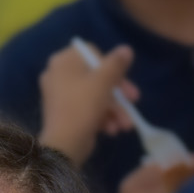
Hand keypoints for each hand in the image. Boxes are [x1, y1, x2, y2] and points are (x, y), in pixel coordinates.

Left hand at [39, 41, 135, 163]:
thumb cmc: (83, 106)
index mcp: (64, 61)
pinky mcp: (64, 113)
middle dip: (118, 93)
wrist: (64, 143)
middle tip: (134, 101)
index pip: (92, 53)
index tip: (124, 79)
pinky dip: (101, 117)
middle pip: (96, 76)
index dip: (111, 65)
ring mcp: (60, 95)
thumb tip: (126, 49)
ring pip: (95, 95)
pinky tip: (112, 130)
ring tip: (125, 125)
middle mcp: (59, 74)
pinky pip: (87, 108)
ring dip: (114, 109)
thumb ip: (117, 63)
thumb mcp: (104, 81)